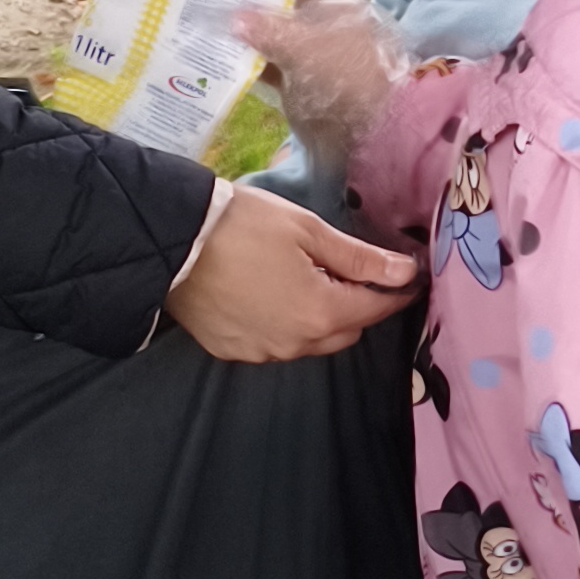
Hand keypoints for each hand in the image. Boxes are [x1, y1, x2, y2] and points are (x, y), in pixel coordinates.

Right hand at [162, 186, 411, 359]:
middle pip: (345, 331)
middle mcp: (294, 344)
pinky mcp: (233, 351)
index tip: (407, 280)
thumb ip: (360, 258)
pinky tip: (270, 296)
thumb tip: (405, 272)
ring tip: (305, 280)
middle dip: (356, 306)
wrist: (172, 241)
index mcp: (320, 312)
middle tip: (348, 271)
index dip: (395, 293)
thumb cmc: (243, 226)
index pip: (374, 309)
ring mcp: (261, 352)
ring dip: (318, 319)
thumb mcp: (308, 231)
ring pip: (309, 342)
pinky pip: (274, 345)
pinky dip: (283, 325)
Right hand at [237, 0, 399, 163]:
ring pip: (271, 13)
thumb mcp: (305, 47)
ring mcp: (306, 38)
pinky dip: (242, 48)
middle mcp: (321, 8)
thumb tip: (232, 18)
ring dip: (244, 7)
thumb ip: (267, 29)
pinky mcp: (292, 68)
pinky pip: (262, 50)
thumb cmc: (344, 78)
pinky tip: (211, 38)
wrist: (365, 134)